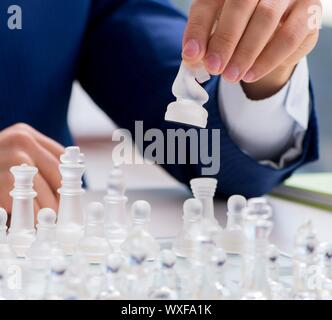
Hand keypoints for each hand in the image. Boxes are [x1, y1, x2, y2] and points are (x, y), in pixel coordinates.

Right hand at [0, 123, 63, 216]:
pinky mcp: (0, 183)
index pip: (62, 156)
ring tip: (53, 220)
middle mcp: (20, 142)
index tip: (74, 192)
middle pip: (58, 173)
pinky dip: (33, 217)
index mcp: (25, 134)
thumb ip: (34, 158)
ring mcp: (10, 161)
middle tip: (67, 210)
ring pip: (45, 191)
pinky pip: (27, 205)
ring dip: (51, 209)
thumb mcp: (11, 151)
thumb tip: (67, 181)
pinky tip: (33, 223)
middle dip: (63, 195)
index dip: (71, 176)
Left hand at [182, 0, 320, 97]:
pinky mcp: (309, 10)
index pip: (208, 3)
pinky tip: (251, 74)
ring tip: (231, 76)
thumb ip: (204, 44)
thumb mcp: (217, 34)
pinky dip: (268, 59)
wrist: (276, 33)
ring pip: (266, 18)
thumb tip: (191, 60)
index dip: (198, 30)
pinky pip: (290, 36)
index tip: (191, 55)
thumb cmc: (241, 30)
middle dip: (224, 41)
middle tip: (214, 68)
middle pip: (239, 5)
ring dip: (246, 53)